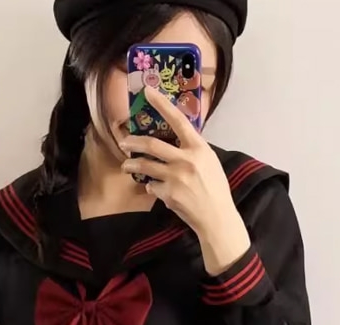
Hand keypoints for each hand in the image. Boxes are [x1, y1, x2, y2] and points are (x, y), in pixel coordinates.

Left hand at [119, 87, 250, 270]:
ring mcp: (175, 177)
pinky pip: (151, 186)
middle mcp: (185, 159)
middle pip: (152, 144)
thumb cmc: (214, 187)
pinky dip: (151, 186)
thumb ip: (191, 150)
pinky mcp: (167, 194)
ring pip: (145, 166)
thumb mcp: (209, 161)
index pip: (178, 120)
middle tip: (123, 141)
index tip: (148, 92)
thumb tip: (176, 141)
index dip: (162, 105)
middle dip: (133, 142)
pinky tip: (155, 189)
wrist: (216, 215)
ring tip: (126, 165)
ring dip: (132, 165)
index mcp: (198, 147)